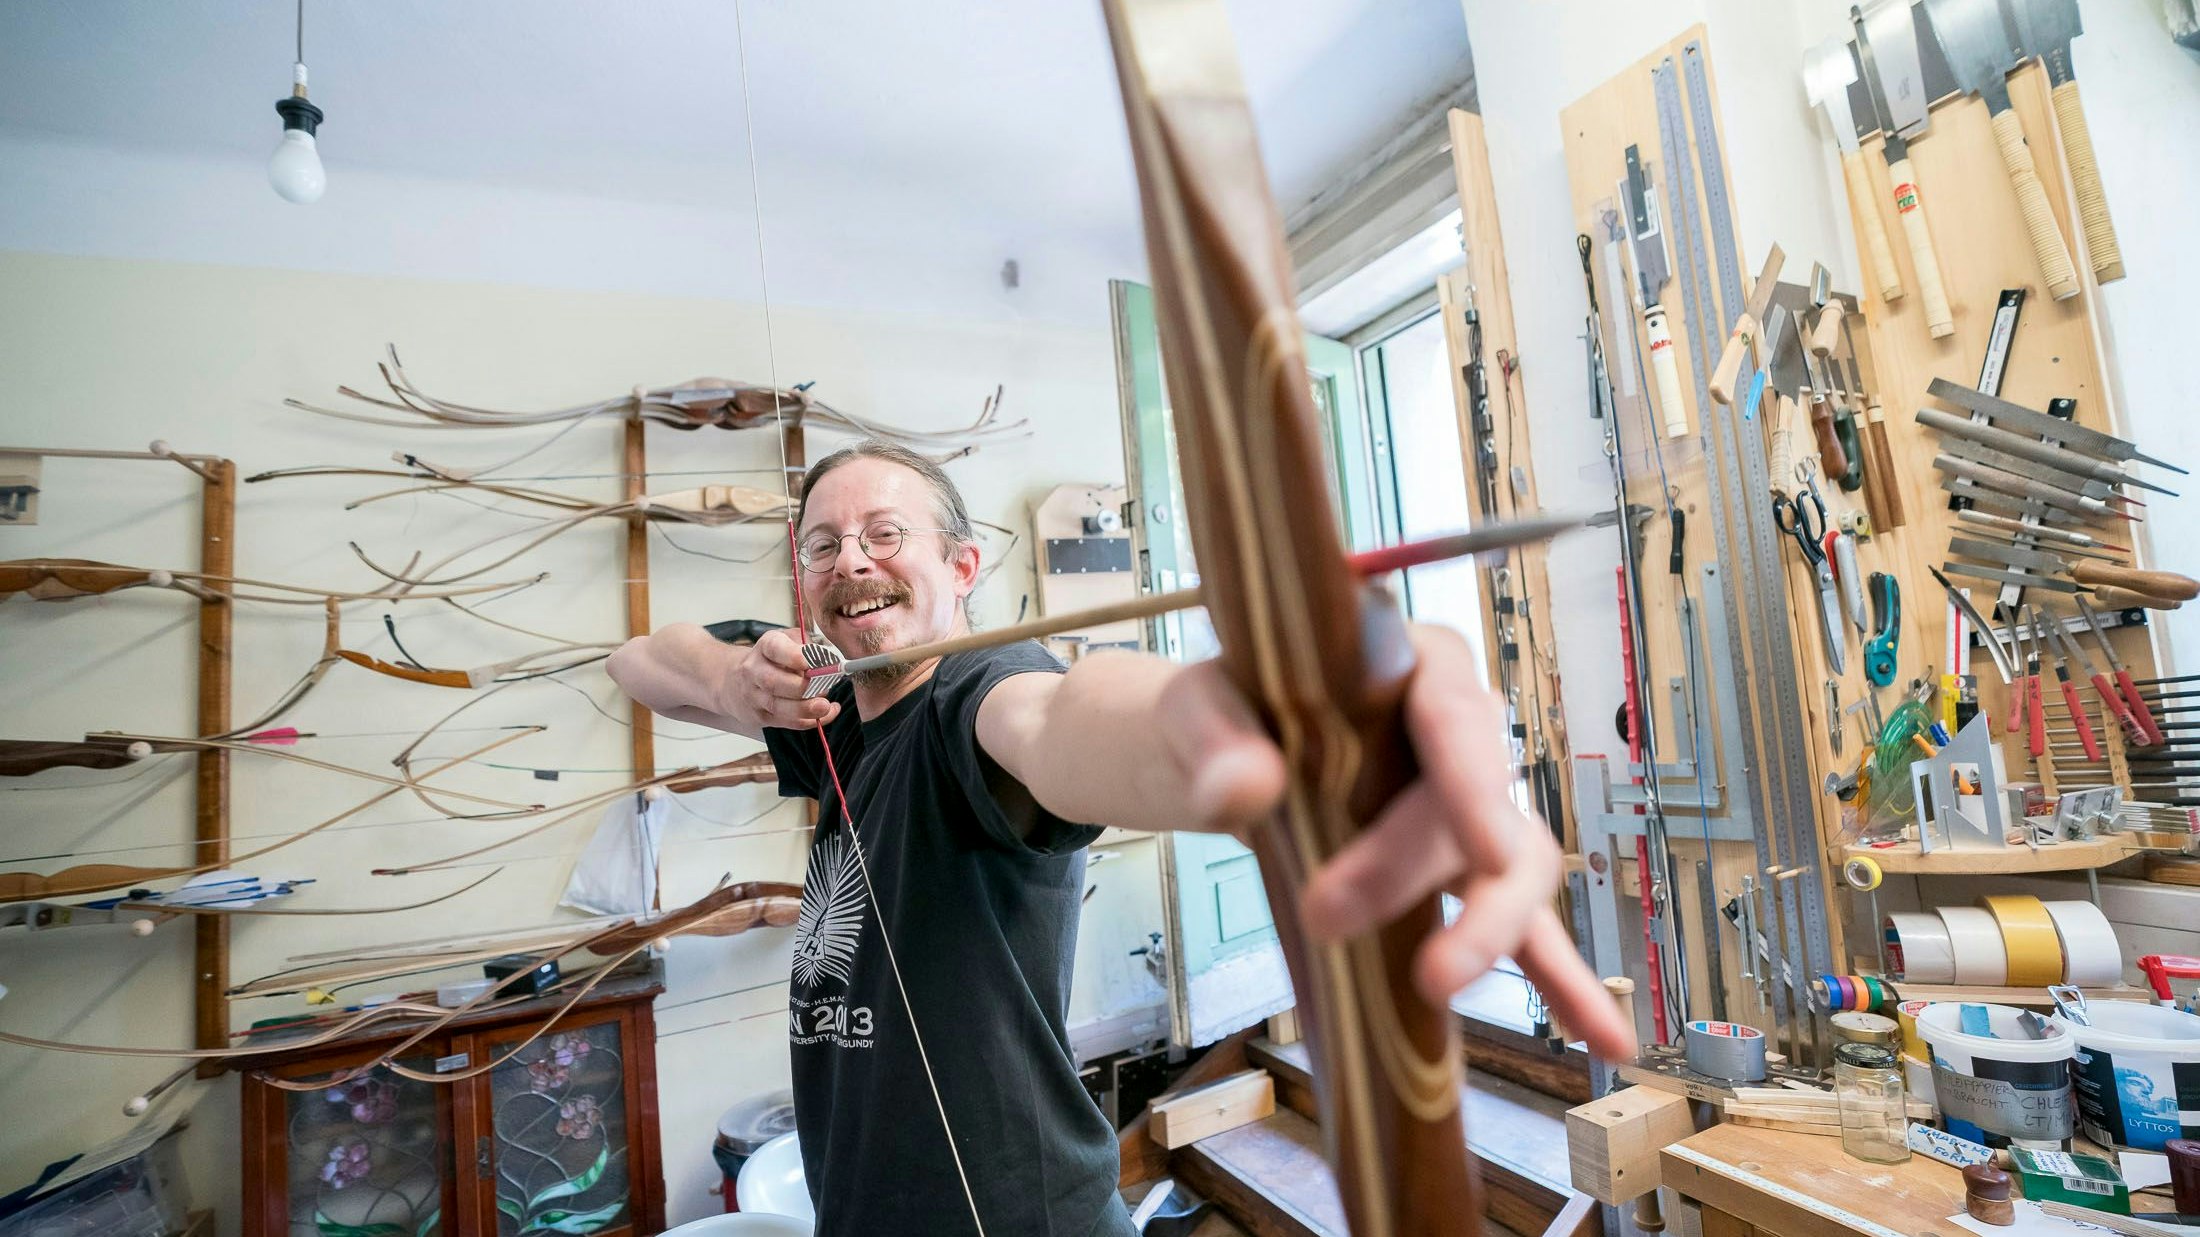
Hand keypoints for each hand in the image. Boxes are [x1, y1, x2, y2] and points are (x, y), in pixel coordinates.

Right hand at [718, 627, 841, 731]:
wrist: (734, 681)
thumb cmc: (771, 659)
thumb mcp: (787, 641)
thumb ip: (809, 644)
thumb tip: (829, 659)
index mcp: (765, 647)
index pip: (775, 649)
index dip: (795, 655)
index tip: (815, 661)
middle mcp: (755, 671)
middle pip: (773, 681)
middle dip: (802, 686)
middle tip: (824, 686)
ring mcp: (755, 696)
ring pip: (778, 706)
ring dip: (805, 708)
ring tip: (825, 706)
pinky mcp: (762, 717)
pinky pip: (787, 722)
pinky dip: (809, 720)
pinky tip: (827, 713)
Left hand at [1157, 623, 1634, 1062]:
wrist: (1230, 750)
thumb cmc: (1227, 708)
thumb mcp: (1199, 706)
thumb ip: (1215, 739)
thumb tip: (1240, 791)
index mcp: (1415, 663)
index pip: (1453, 714)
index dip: (1470, 779)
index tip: (1476, 843)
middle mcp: (1462, 731)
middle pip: (1473, 805)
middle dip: (1411, 869)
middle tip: (1326, 915)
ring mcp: (1471, 808)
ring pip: (1517, 870)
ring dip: (1488, 932)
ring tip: (1438, 983)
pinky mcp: (1464, 874)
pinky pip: (1527, 930)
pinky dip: (1564, 983)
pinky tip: (1607, 1039)